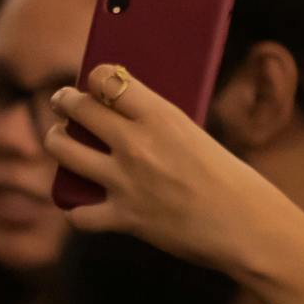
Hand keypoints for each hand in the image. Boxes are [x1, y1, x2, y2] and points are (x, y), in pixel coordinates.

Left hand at [41, 75, 303, 293]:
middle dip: (64, 101)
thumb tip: (128, 119)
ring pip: (63, 150)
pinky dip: (77, 211)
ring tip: (59, 140)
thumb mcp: (195, 137)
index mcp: (160, 116)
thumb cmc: (232, 181)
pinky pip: (79, 214)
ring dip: (56, 142)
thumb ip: (159, 126)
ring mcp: (125, 181)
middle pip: (78, 108)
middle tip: (63, 102)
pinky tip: (81, 207)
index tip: (92, 80)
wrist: (247, 227)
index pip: (107, 78)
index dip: (94, 76)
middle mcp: (136, 144)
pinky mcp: (124, 218)